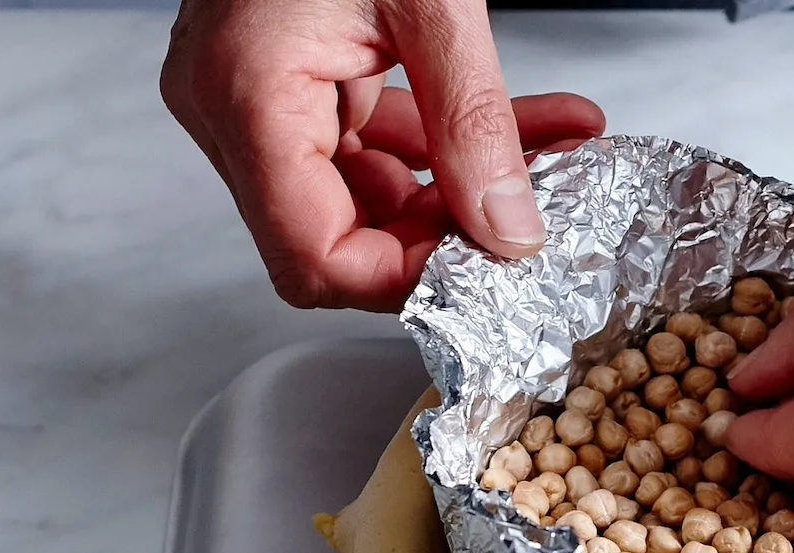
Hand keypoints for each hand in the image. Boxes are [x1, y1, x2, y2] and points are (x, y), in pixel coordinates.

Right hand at [161, 0, 604, 311]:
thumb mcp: (430, 3)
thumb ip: (476, 125)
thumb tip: (508, 232)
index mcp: (244, 93)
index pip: (311, 255)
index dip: (400, 284)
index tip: (485, 277)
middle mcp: (233, 103)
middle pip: (340, 232)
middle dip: (448, 234)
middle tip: (533, 226)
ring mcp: (262, 91)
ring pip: (373, 188)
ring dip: (469, 185)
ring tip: (560, 163)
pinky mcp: (297, 73)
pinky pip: (379, 135)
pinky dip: (455, 140)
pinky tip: (540, 129)